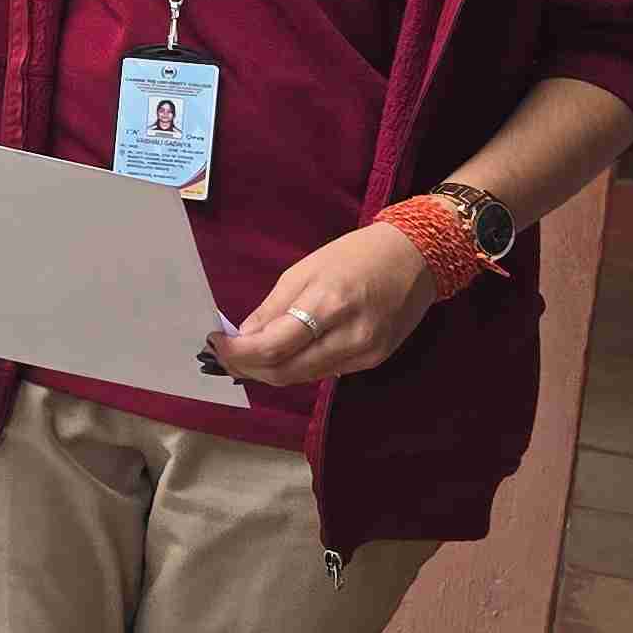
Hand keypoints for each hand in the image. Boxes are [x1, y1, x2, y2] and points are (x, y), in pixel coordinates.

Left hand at [207, 223, 437, 387]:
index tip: (215, 343)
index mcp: (329, 306)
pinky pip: (325, 372)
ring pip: (303, 377)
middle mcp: (350, 337)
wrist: (417, 258)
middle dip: (248, 367)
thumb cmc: (356, 255)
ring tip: (247, 355)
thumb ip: (272, 308)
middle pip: (285, 372)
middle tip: (225, 354)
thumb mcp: (304, 270)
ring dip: (269, 371)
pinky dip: (298, 366)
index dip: (237, 353)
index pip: (272, 347)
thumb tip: (244, 336)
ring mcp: (365, 354)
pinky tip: (284, 353)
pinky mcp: (374, 361)